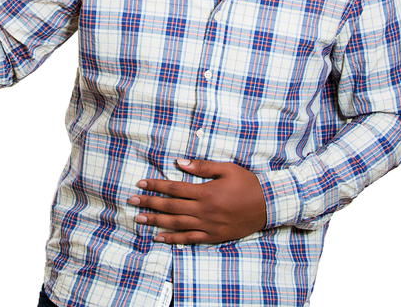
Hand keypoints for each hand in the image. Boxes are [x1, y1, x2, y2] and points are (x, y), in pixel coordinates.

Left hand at [128, 158, 266, 244]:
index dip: (155, 185)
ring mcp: (208, 225)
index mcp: (206, 192)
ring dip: (156, 221)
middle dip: (149, 203)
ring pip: (176, 224)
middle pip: (170, 207)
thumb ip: (202, 166)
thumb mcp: (227, 169)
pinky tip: (159, 237)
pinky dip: (173, 239)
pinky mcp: (213, 236)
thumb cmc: (248, 184)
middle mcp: (204, 210)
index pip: (174, 188)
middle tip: (131, 201)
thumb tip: (179, 162)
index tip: (140, 184)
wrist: (269, 205)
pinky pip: (189, 239)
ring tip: (139, 218)